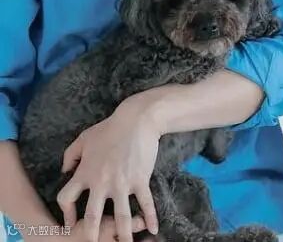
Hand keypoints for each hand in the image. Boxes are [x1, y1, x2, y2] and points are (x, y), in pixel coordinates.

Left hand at [57, 97, 160, 241]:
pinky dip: (150, 217)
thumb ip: (70, 155)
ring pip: (121, 216)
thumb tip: (63, 170)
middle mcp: (102, 182)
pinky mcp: (140, 180)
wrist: (137, 119)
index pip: (66, 197)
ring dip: (123, 234)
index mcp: (85, 172)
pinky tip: (153, 229)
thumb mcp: (84, 138)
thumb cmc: (110, 127)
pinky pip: (145, 203)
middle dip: (91, 235)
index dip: (65, 212)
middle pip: (91, 216)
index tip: (69, 223)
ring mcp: (122, 183)